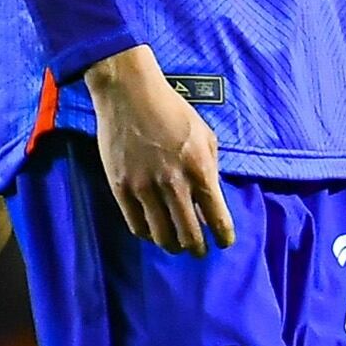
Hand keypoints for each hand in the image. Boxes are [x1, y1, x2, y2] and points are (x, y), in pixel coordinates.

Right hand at [86, 47, 232, 252]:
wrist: (130, 94)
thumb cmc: (173, 110)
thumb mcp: (205, 134)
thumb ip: (211, 168)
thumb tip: (211, 197)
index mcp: (199, 169)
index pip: (217, 217)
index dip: (223, 236)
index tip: (224, 242)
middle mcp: (173, 183)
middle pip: (189, 235)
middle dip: (198, 249)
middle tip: (200, 251)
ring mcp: (145, 188)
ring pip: (162, 237)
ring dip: (173, 246)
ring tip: (176, 245)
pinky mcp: (121, 189)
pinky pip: (137, 226)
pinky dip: (149, 235)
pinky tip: (155, 232)